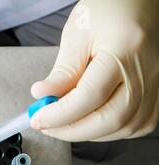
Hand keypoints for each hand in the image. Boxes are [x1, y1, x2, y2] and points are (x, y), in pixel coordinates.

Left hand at [30, 0, 158, 141]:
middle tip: (46, 126)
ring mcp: (156, 84)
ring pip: (125, 127)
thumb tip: (42, 97)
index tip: (37, 119)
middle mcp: (147, 71)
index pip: (89, 96)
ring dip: (89, 133)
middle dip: (71, 130)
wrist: (139, 2)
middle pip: (110, 119)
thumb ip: (62, 70)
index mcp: (125, 50)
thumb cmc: (109, 10)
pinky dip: (111, 131)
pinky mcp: (158, 92)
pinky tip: (90, 122)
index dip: (60, 114)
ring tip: (63, 123)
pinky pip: (138, 125)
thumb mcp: (77, 34)